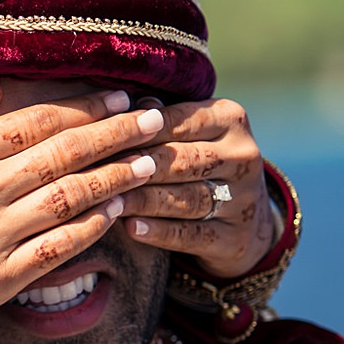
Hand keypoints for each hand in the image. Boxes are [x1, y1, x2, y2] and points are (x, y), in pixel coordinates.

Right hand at [0, 82, 163, 341]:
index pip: (37, 121)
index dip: (84, 106)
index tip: (119, 96)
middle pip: (65, 153)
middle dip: (117, 132)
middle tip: (155, 118)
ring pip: (72, 197)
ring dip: (116, 177)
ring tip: (150, 162)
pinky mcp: (4, 277)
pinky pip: (60, 247)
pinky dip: (92, 227)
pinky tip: (116, 211)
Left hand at [117, 97, 278, 279]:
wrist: (246, 219)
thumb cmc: (199, 163)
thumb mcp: (190, 134)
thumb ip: (161, 119)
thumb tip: (127, 106)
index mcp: (231, 119)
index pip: (179, 121)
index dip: (138, 131)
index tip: (100, 139)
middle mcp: (243, 155)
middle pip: (182, 160)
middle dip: (137, 166)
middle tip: (97, 172)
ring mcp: (243, 199)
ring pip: (186, 198)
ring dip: (143, 200)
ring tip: (109, 200)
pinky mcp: (235, 238)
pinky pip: (192, 234)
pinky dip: (160, 231)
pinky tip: (130, 227)